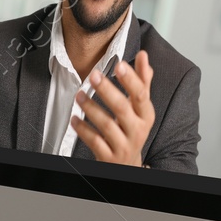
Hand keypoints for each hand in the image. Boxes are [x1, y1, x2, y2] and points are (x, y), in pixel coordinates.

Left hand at [71, 51, 155, 167]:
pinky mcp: (109, 157)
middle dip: (107, 90)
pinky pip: (95, 141)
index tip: (119, 64)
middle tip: (93, 75)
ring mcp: (123, 145)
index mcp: (146, 115)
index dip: (131, 79)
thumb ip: (142, 82)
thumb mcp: (140, 108)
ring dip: (91, 107)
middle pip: (122, 108)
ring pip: (107, 125)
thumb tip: (144, 56)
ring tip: (79, 95)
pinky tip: (74, 119)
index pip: (141, 95)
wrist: (127, 164)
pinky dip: (83, 129)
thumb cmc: (132, 130)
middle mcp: (137, 130)